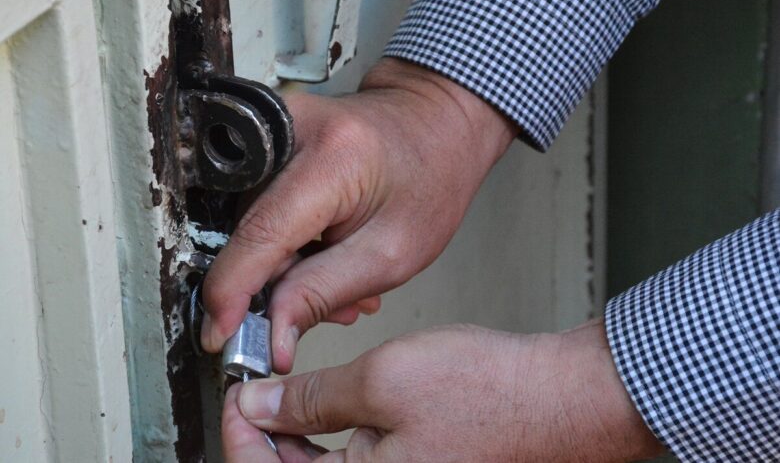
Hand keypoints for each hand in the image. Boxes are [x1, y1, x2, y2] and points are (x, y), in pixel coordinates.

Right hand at [201, 58, 515, 371]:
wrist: (436, 124)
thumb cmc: (431, 180)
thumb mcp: (392, 255)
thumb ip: (323, 294)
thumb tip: (270, 336)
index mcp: (332, 157)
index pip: (260, 236)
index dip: (232, 293)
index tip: (221, 335)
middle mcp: (291, 128)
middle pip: (249, 231)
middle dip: (276, 283)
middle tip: (324, 309)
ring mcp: (276, 126)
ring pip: (252, 224)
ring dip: (287, 265)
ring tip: (339, 279)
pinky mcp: (271, 136)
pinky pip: (260, 205)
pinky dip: (288, 242)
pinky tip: (325, 254)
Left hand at [222, 319, 663, 461]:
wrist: (557, 400)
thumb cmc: (487, 393)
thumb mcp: (380, 380)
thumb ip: (307, 398)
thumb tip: (257, 405)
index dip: (239, 434)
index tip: (238, 393)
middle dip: (265, 435)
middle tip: (260, 388)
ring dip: (296, 437)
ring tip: (292, 391)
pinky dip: (332, 438)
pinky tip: (333, 403)